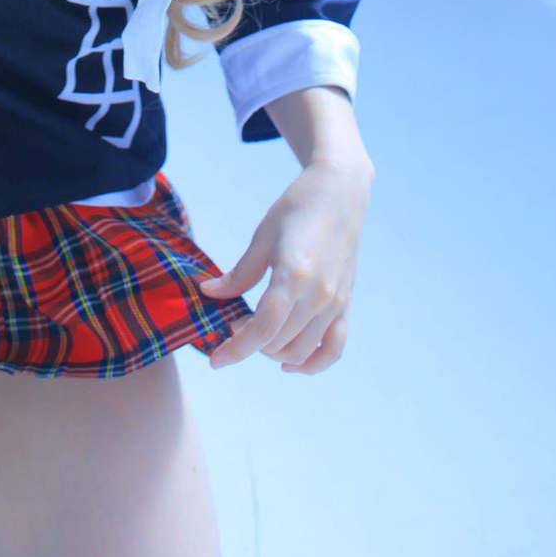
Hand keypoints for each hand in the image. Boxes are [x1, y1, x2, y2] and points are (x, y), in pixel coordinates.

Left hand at [197, 157, 372, 376]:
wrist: (339, 193)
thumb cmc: (297, 208)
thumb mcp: (262, 237)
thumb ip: (239, 273)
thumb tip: (209, 294)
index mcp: (293, 275)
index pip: (262, 329)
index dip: (236, 349)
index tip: (215, 360)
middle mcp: (318, 295)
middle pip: (279, 343)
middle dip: (249, 344)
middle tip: (233, 325)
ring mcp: (335, 302)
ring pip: (302, 351)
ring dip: (275, 354)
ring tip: (257, 337)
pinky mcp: (346, 304)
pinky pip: (334, 348)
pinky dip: (313, 363)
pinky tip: (290, 363)